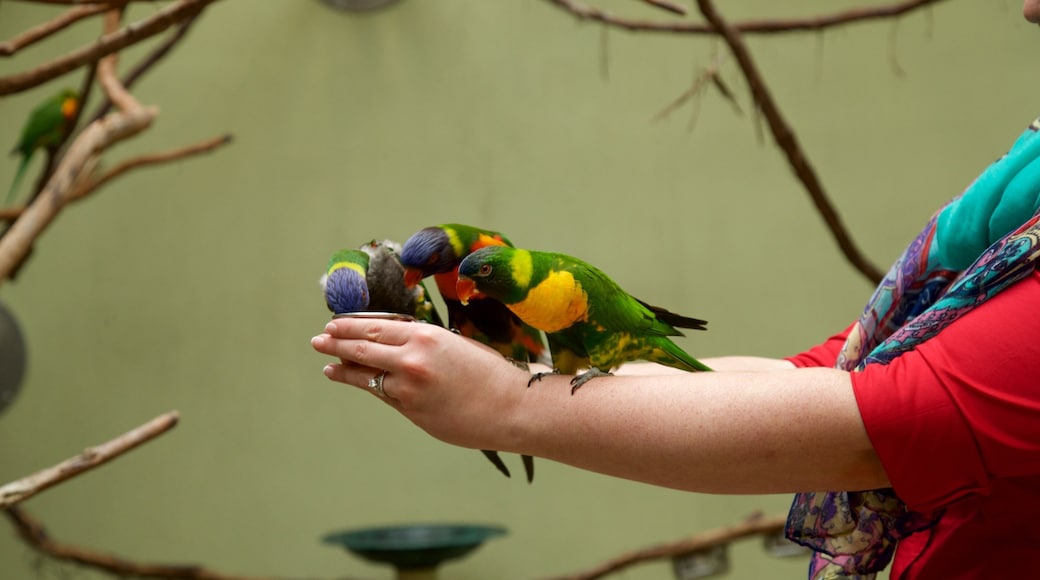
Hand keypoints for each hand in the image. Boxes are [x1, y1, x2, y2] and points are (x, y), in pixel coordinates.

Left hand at [310, 318, 529, 450]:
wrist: (512, 408)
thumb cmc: (492, 375)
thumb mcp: (457, 346)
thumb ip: (425, 345)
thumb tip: (397, 346)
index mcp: (426, 335)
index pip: (378, 326)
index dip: (353, 325)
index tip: (337, 323)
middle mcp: (412, 357)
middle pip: (364, 345)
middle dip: (337, 340)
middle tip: (319, 338)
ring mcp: (408, 385)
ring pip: (365, 370)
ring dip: (342, 362)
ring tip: (325, 357)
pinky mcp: (410, 409)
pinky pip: (380, 391)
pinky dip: (358, 382)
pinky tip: (341, 375)